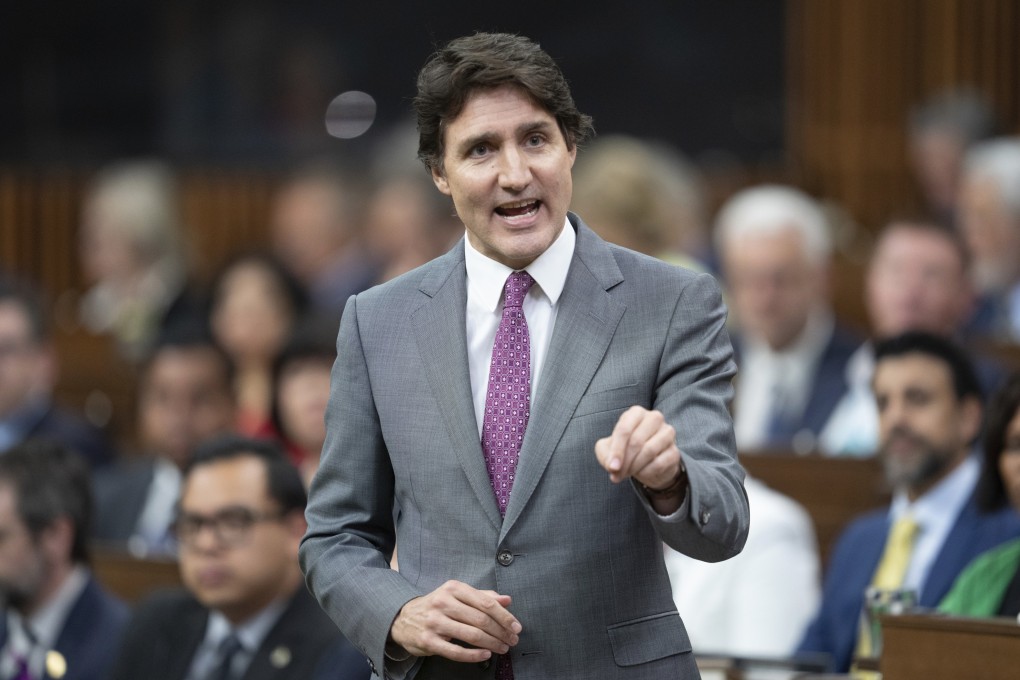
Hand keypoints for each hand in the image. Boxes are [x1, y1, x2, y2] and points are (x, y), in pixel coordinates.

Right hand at [389, 580, 521, 662]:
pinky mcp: (428, 641)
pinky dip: (474, 655)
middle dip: (501, 632)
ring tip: (503, 648)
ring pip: (471, 635)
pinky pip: (456, 651)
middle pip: (481, 619)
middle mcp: (443, 602)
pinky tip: (486, 655)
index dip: (504, 616)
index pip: (485, 602)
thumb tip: (507, 599)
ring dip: (492, 643)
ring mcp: (434, 622)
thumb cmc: (437, 606)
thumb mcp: (457, 595)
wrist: (403, 618)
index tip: (516, 626)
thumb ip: (482, 596)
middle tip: (513, 640)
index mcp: (453, 588)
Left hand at [595, 406, 685, 503]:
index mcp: (636, 413)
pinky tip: (641, 473)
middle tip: (617, 474)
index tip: (612, 467)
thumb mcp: (609, 449)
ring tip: (627, 474)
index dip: (617, 450)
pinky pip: (659, 463)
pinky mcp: (674, 451)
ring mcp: (667, 433)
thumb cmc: (626, 450)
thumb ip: (606, 454)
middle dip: (624, 461)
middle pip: (636, 441)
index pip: (624, 429)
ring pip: (649, 451)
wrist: (648, 463)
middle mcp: (654, 418)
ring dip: (634, 467)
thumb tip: (613, 466)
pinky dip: (646, 472)